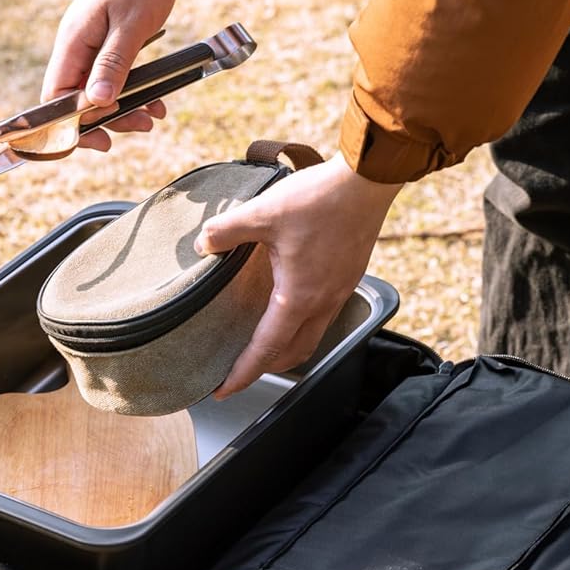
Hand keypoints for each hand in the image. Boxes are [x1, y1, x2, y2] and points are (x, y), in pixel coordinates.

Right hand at [44, 0, 181, 150]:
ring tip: (153, 117)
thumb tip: (96, 103)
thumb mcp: (132, 26)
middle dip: (107, 120)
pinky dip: (133, 92)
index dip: (72, 124)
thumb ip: (113, 65)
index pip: (56, 97)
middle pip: (77, 100)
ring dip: (125, 109)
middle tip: (140, 127)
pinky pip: (113, 77)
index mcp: (73, 43)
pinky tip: (155, 100)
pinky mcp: (108, 43)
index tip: (100, 138)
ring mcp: (91, 45)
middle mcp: (76, 47)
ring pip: (97, 92)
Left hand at [193, 151, 401, 396]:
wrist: (367, 180)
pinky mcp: (348, 276)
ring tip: (263, 342)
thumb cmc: (320, 198)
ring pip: (312, 336)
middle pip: (293, 353)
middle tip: (239, 369)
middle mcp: (323, 301)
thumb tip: (203, 244)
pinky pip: (325, 314)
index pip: (266, 349)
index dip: (243, 373)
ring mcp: (340, 291)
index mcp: (299, 296)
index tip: (223, 389)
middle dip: (265, 368)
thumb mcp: (262, 212)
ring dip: (287, 347)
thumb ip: (226, 232)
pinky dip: (304, 324)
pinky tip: (290, 305)